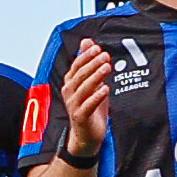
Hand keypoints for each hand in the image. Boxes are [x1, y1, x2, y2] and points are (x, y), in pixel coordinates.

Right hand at [47, 36, 117, 155]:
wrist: (86, 135)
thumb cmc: (90, 108)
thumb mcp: (92, 83)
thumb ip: (89, 63)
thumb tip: (87, 41)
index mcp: (71, 83)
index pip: (76, 66)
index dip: (86, 57)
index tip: (97, 48)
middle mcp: (69, 93)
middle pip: (79, 76)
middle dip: (92, 64)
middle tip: (104, 55)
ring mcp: (74, 106)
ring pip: (83, 89)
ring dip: (95, 77)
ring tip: (107, 68)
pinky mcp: (80, 117)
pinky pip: (87, 106)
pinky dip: (96, 97)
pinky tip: (105, 89)